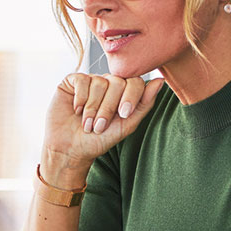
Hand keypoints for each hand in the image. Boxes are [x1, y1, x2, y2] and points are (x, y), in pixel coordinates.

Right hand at [42, 74, 164, 177]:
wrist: (71, 149)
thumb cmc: (99, 140)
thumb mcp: (126, 125)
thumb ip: (144, 104)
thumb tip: (160, 80)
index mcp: (124, 92)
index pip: (135, 82)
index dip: (130, 97)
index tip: (122, 115)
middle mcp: (108, 83)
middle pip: (117, 82)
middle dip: (109, 107)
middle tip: (100, 126)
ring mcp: (91, 81)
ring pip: (99, 82)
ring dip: (93, 108)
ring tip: (87, 123)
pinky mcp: (72, 81)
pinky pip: (82, 80)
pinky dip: (80, 99)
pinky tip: (76, 110)